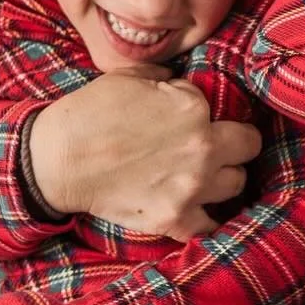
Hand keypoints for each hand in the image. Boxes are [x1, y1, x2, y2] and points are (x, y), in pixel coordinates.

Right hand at [28, 72, 260, 237]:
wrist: (56, 160)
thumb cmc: (89, 114)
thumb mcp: (130, 78)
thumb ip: (167, 80)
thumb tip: (183, 85)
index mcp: (193, 109)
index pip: (224, 110)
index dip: (208, 114)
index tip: (190, 122)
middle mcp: (202, 147)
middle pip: (248, 147)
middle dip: (234, 144)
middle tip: (214, 148)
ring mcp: (191, 187)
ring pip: (236, 184)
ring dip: (222, 179)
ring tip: (201, 176)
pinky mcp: (174, 218)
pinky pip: (211, 226)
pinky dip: (206, 219)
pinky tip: (198, 210)